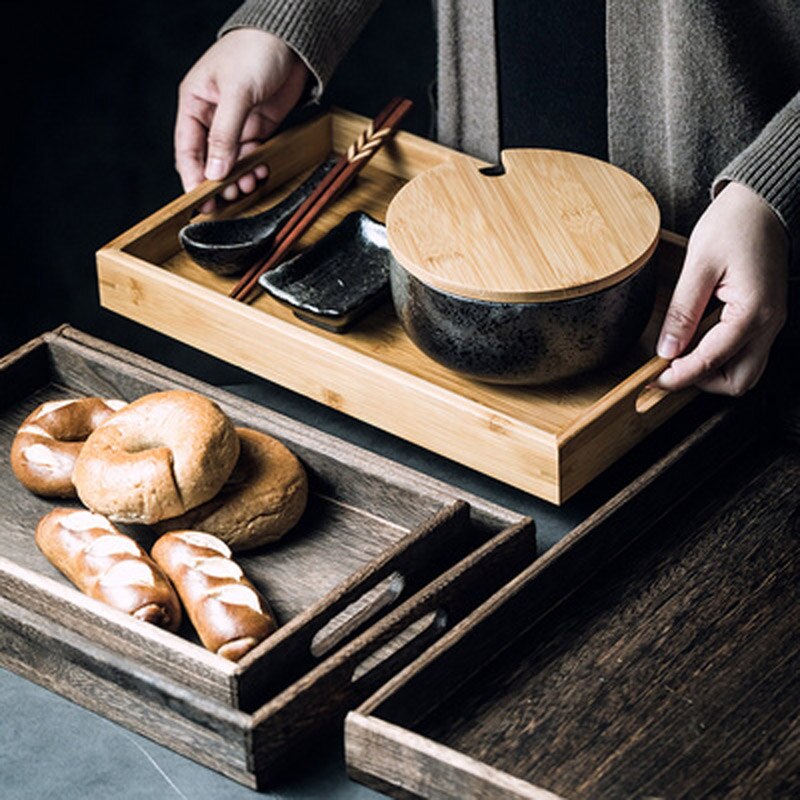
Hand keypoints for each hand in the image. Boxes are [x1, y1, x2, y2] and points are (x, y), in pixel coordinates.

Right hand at [175, 28, 309, 210]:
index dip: (192, 177)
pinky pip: (251, 156)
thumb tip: (214, 171)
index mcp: (195, 103)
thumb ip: (225, 134)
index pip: (187, 149)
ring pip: (231, 163)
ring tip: (247, 186)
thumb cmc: (256, 51)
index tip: (199, 200)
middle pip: (208, 161)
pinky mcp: (257, 129)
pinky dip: (255, 168)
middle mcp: (212, 116)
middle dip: (217, 183)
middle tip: (226, 201)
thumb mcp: (237, 93)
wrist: (291, 42)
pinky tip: (260, 173)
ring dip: (238, 178)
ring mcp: (235, 125)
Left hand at [655, 181, 788, 395]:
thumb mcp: (699, 265)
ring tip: (680, 355)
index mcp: (753, 312)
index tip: (652, 380)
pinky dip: (721, 358)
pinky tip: (695, 342)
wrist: (762, 204)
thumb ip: (682, 311)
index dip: (679, 376)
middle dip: (701, 382)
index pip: (712, 360)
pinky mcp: (765, 318)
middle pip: (738, 382)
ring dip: (712, 372)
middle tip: (667, 369)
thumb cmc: (734, 225)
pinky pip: (746, 353)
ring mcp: (771, 323)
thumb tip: (666, 349)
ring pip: (745, 372)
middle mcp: (769, 324)